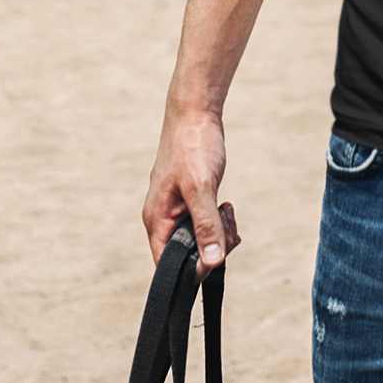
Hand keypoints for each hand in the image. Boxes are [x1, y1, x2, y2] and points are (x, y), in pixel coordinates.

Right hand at [142, 104, 240, 278]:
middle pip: (188, 255)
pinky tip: (225, 205)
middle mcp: (163, 219)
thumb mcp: (201, 187)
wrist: (195, 114)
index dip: (193, 268)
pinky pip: (205, 225)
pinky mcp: (189, 202)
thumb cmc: (193, 146)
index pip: (167, 265)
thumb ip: (206, 226)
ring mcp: (176, 210)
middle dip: (213, 245)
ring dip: (219, 231)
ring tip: (225, 208)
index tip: (217, 253)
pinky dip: (219, 220)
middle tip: (225, 222)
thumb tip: (212, 262)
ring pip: (200, 240)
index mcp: (157, 220)